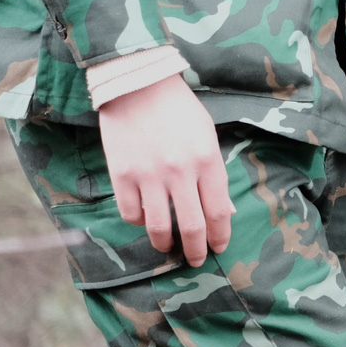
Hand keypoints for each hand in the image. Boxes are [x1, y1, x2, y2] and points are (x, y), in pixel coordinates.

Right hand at [96, 74, 233, 265]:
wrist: (138, 86)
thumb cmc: (179, 110)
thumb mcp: (207, 136)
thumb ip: (214, 173)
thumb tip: (223, 210)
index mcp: (207, 160)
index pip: (218, 211)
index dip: (220, 234)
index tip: (219, 247)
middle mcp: (180, 172)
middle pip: (192, 226)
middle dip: (196, 249)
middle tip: (196, 259)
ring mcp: (149, 176)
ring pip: (158, 227)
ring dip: (165, 243)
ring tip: (168, 247)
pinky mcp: (122, 176)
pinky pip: (131, 214)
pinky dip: (139, 222)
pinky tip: (145, 220)